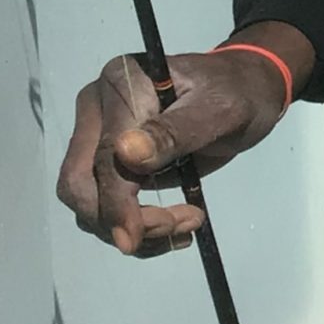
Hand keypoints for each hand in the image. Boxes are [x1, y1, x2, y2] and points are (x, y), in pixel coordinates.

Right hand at [55, 24, 311, 256]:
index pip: (104, 155)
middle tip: (176, 227)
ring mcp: (98, 134)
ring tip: (186, 223)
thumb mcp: (219, 111)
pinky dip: (132, 225)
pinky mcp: (109, 160)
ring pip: (88, 199)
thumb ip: (175, 132)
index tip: (135, 238)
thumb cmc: (236, 93)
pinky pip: (104, 203)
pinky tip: (172, 227)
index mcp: (122, 84)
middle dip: (119, 218)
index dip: (115, 202)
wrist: (244, 89)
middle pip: (80, 182)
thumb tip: (127, 154)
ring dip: (129, 226)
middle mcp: (97, 108)